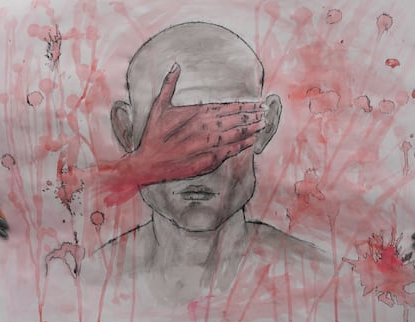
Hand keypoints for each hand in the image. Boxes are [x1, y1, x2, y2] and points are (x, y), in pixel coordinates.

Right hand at [131, 63, 265, 184]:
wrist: (148, 162)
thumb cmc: (153, 135)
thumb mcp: (158, 107)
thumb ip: (169, 85)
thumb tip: (176, 66)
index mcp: (195, 113)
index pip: (224, 107)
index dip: (242, 105)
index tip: (256, 102)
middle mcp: (203, 127)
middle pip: (233, 119)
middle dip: (251, 115)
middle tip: (265, 111)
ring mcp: (206, 144)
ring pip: (234, 134)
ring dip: (250, 129)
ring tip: (263, 123)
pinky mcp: (206, 159)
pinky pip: (228, 151)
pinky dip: (241, 145)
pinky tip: (251, 141)